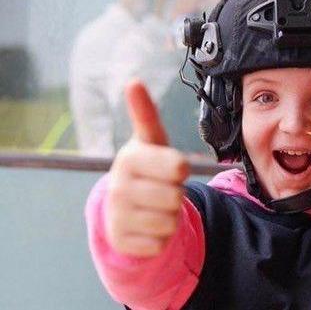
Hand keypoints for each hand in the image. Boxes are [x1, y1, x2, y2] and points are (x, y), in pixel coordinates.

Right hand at [105, 80, 189, 256]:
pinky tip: (147, 225)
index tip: (171, 167)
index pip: (178, 168)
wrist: (122, 206)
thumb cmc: (147, 167)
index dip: (180, 170)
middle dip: (176, 195)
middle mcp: (118, 186)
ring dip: (171, 217)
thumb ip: (145, 114)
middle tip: (161, 188)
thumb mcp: (150, 141)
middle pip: (177, 198)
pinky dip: (161, 237)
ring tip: (155, 206)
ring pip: (171, 222)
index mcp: (130, 158)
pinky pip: (161, 243)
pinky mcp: (120, 241)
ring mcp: (116, 215)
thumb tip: (133, 81)